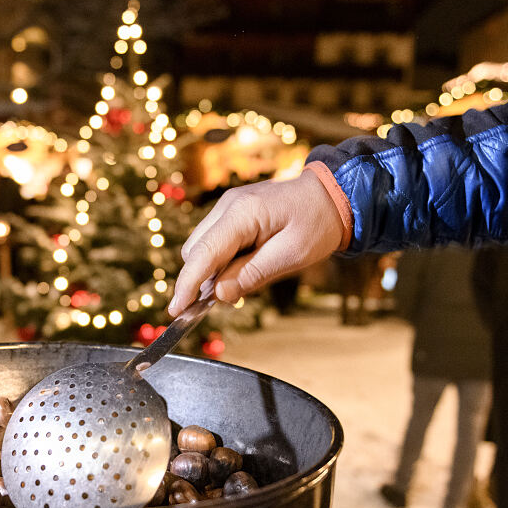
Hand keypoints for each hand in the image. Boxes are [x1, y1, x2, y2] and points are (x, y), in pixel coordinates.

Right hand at [168, 169, 345, 314]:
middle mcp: (228, 205)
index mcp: (243, 213)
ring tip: (243, 281)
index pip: (204, 253)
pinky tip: (243, 266)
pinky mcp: (231, 211)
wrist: (330, 196)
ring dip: (212, 270)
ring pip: (201, 246)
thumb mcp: (292, 255)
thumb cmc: (316, 224)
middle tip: (226, 299)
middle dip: (201, 279)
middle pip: (195, 251)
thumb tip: (219, 294)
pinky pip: (213, 240)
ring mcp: (227, 206)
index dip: (187, 284)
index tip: (176, 311)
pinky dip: (220, 259)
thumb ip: (253, 274)